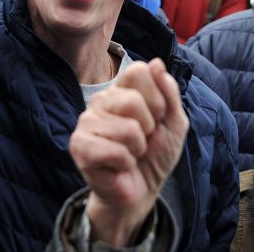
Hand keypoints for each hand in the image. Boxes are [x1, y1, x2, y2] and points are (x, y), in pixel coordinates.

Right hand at [68, 59, 187, 246]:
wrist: (143, 190)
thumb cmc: (155, 154)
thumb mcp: (174, 122)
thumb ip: (169, 92)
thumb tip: (156, 63)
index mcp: (121, 89)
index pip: (138, 71)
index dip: (157, 99)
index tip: (156, 117)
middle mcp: (100, 100)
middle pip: (133, 100)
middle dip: (148, 128)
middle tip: (141, 140)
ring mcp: (86, 122)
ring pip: (127, 129)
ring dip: (137, 148)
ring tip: (129, 153)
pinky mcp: (79, 146)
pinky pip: (115, 151)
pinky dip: (125, 163)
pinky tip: (118, 166)